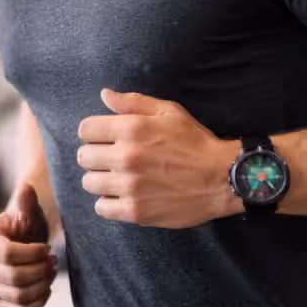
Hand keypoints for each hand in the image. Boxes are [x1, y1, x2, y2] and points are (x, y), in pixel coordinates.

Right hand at [0, 183, 56, 306]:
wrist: (27, 239)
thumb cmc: (26, 222)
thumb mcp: (28, 209)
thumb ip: (26, 200)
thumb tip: (26, 187)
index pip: (7, 254)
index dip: (32, 254)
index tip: (46, 247)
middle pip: (13, 278)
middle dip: (40, 270)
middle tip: (53, 260)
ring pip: (18, 296)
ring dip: (42, 285)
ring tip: (51, 271)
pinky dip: (37, 303)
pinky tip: (46, 288)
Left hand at [77, 89, 240, 228]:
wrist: (222, 178)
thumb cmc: (196, 142)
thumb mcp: (169, 112)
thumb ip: (134, 102)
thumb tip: (105, 95)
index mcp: (131, 129)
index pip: (85, 130)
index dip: (94, 133)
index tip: (105, 139)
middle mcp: (126, 157)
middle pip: (84, 157)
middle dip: (96, 156)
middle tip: (113, 160)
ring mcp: (130, 186)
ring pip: (89, 183)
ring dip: (101, 180)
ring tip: (118, 179)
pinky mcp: (135, 211)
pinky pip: (101, 208)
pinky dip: (109, 203)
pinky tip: (123, 196)